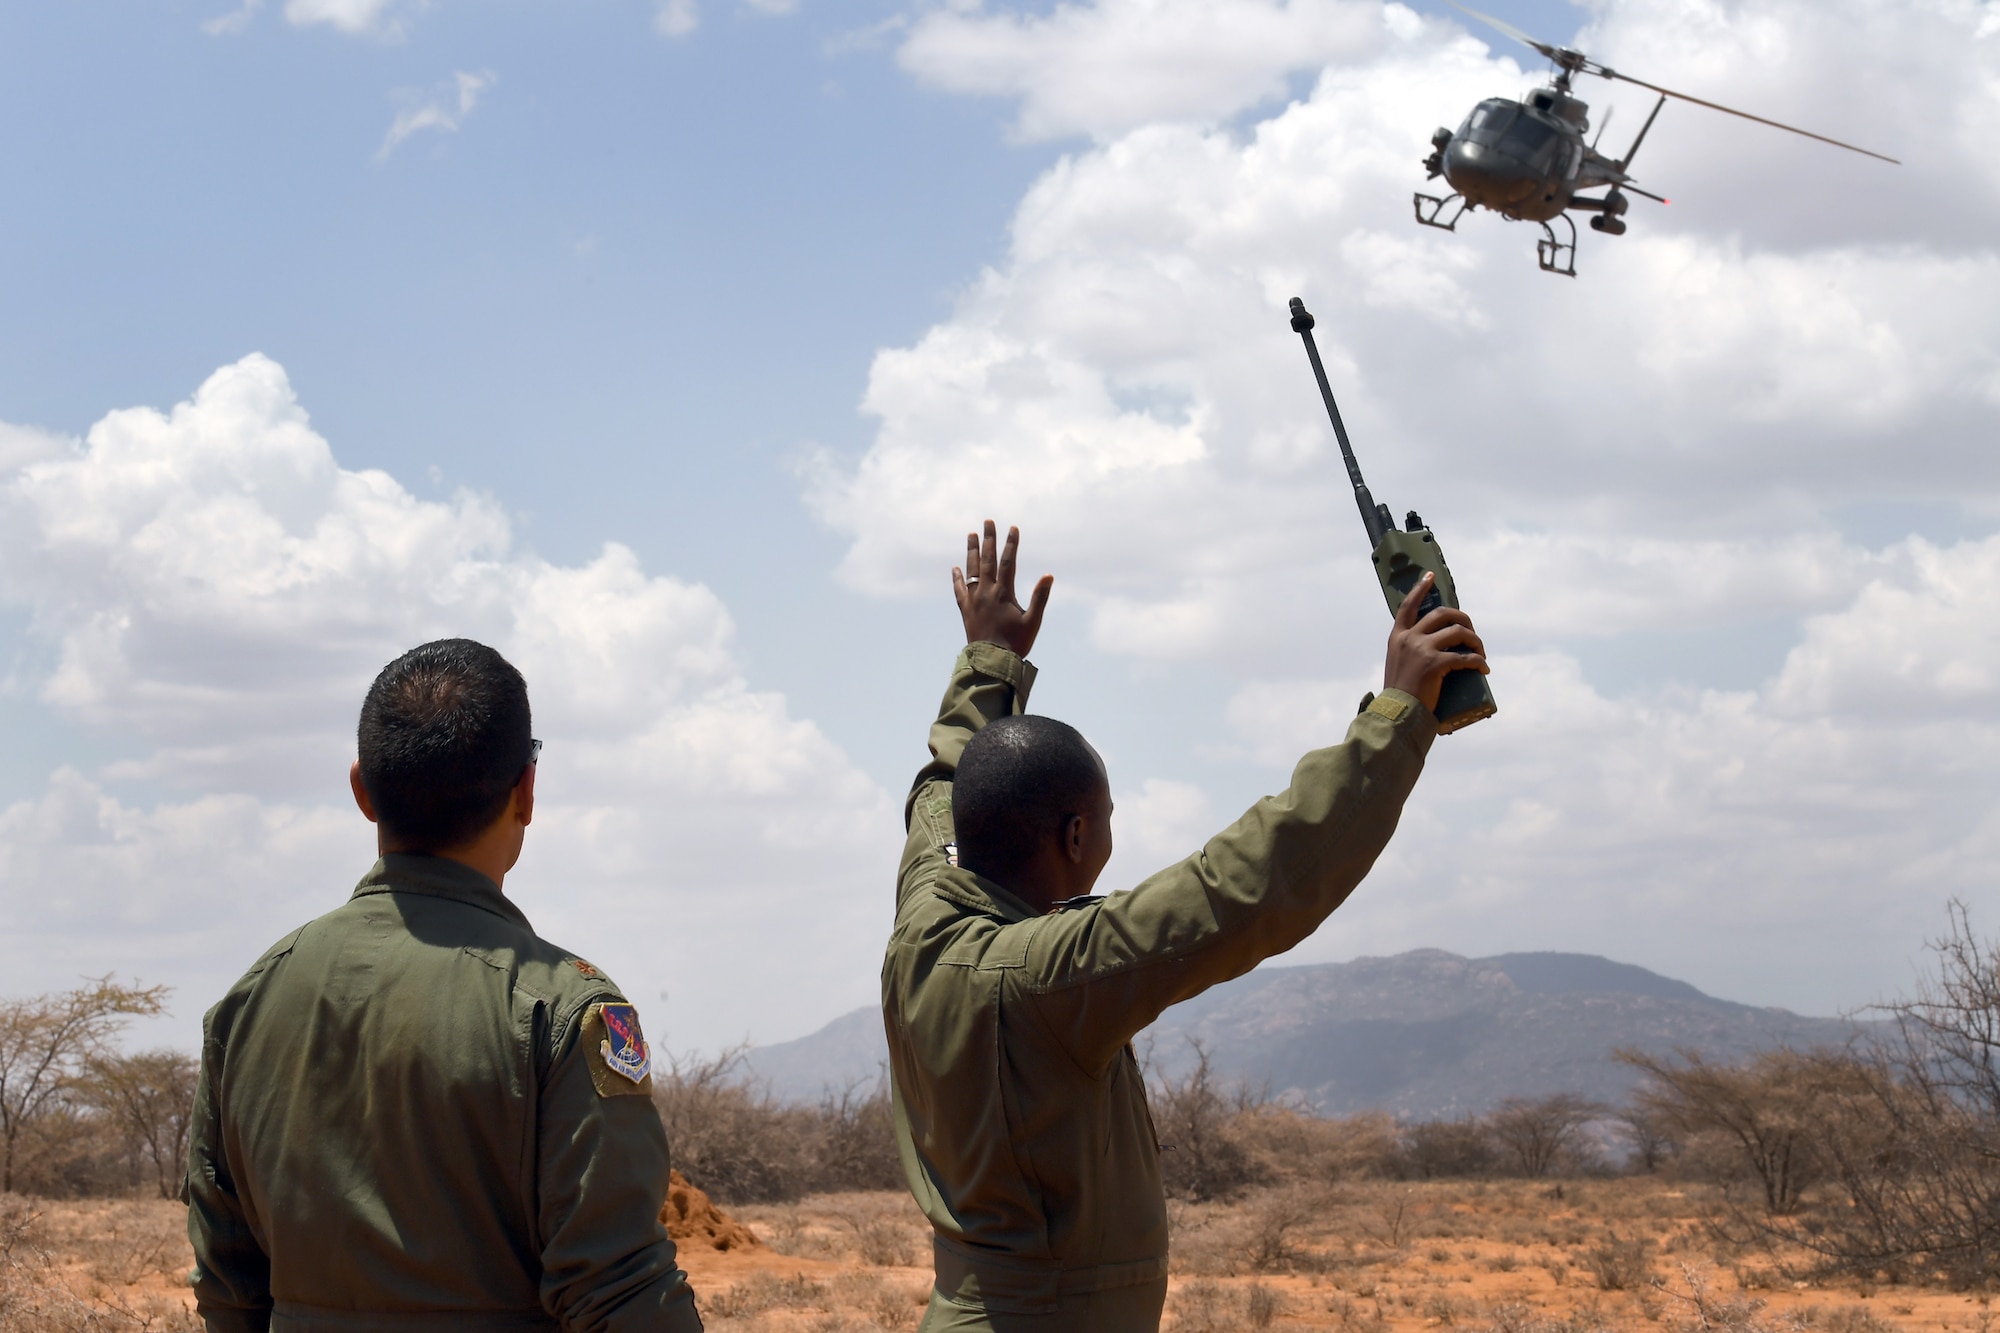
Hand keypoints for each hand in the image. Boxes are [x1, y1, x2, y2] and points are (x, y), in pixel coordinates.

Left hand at [953, 520, 1053, 657]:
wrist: (991, 661)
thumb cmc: (1016, 643)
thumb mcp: (1033, 621)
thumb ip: (1040, 597)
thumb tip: (1048, 575)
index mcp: (1004, 593)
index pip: (1008, 562)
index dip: (1011, 544)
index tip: (1013, 528)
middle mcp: (986, 592)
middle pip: (987, 559)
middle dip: (989, 539)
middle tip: (988, 522)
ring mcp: (974, 600)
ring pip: (971, 569)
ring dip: (971, 551)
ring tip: (971, 535)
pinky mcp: (966, 610)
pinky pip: (960, 590)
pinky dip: (957, 578)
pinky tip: (955, 568)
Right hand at [1383, 573, 1487, 714]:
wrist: (1396, 712)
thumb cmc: (1399, 694)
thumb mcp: (1398, 664)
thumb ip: (1410, 652)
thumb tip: (1434, 649)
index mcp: (1398, 637)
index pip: (1408, 605)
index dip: (1420, 588)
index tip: (1430, 576)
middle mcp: (1409, 638)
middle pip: (1442, 614)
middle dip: (1463, 619)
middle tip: (1471, 632)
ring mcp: (1422, 649)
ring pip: (1458, 632)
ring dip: (1475, 641)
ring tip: (1481, 653)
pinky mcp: (1436, 663)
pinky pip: (1465, 657)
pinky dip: (1478, 662)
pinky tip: (1484, 669)